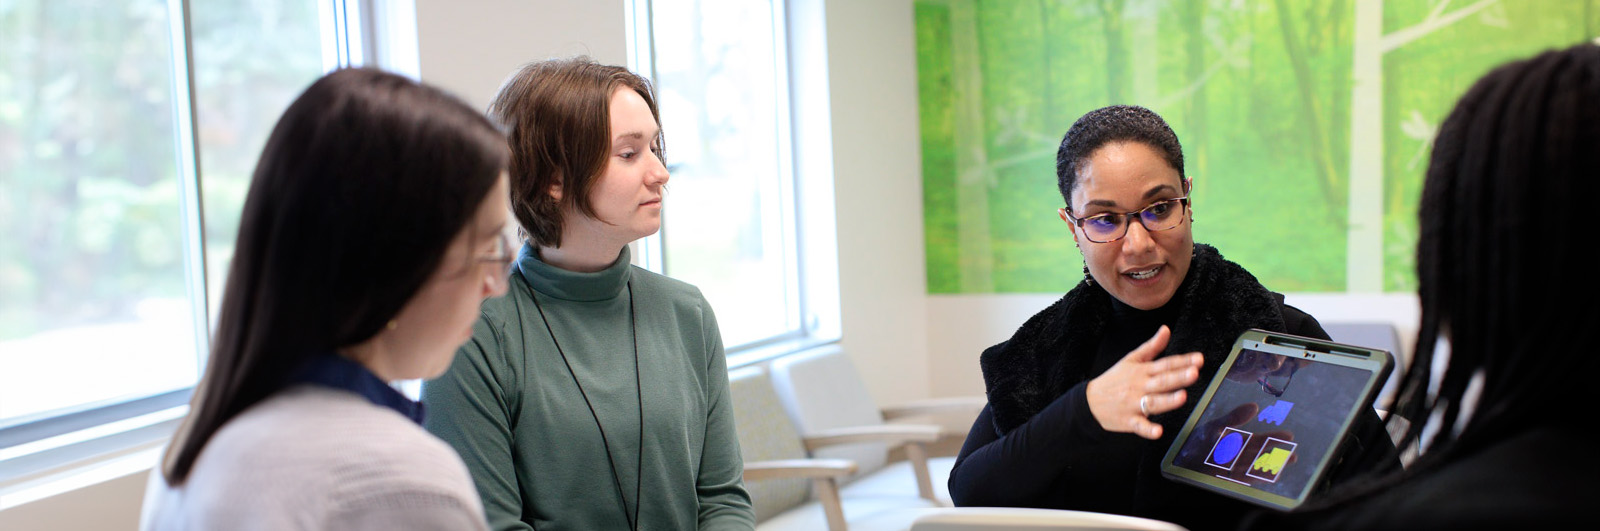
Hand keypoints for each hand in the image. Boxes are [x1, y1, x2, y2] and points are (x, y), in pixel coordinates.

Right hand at [1085, 325, 1203, 439]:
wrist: (1090, 401)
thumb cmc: (1114, 380)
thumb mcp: (1132, 359)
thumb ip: (1152, 346)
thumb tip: (1166, 329)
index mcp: (1143, 371)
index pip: (1165, 365)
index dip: (1183, 361)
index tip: (1199, 359)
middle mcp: (1140, 386)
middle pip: (1162, 381)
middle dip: (1178, 377)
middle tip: (1194, 373)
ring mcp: (1134, 404)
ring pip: (1154, 403)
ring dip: (1167, 401)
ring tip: (1182, 397)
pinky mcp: (1129, 421)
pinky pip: (1140, 426)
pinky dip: (1148, 430)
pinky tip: (1158, 431)